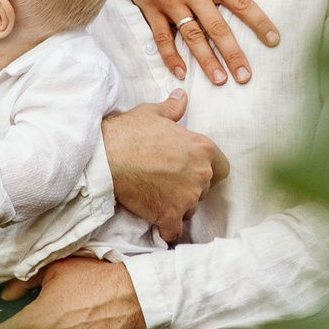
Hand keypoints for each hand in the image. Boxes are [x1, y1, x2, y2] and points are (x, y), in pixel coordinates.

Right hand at [102, 92, 225, 243]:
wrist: (106, 157)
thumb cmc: (130, 132)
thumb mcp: (153, 113)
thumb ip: (173, 108)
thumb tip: (182, 96)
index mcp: (202, 149)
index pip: (222, 168)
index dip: (208, 170)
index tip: (193, 170)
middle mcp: (200, 174)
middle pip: (204, 189)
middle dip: (189, 188)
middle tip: (168, 181)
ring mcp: (186, 197)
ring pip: (190, 209)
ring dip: (178, 206)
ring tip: (158, 197)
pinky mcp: (169, 215)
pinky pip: (174, 231)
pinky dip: (167, 230)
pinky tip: (158, 225)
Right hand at [124, 0, 278, 85]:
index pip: (240, 2)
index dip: (259, 22)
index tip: (274, 40)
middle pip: (218, 28)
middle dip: (234, 54)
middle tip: (246, 77)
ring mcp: (171, 3)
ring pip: (192, 37)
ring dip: (206, 61)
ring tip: (220, 80)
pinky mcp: (151, 8)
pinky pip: (161, 36)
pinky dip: (170, 55)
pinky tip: (180, 72)